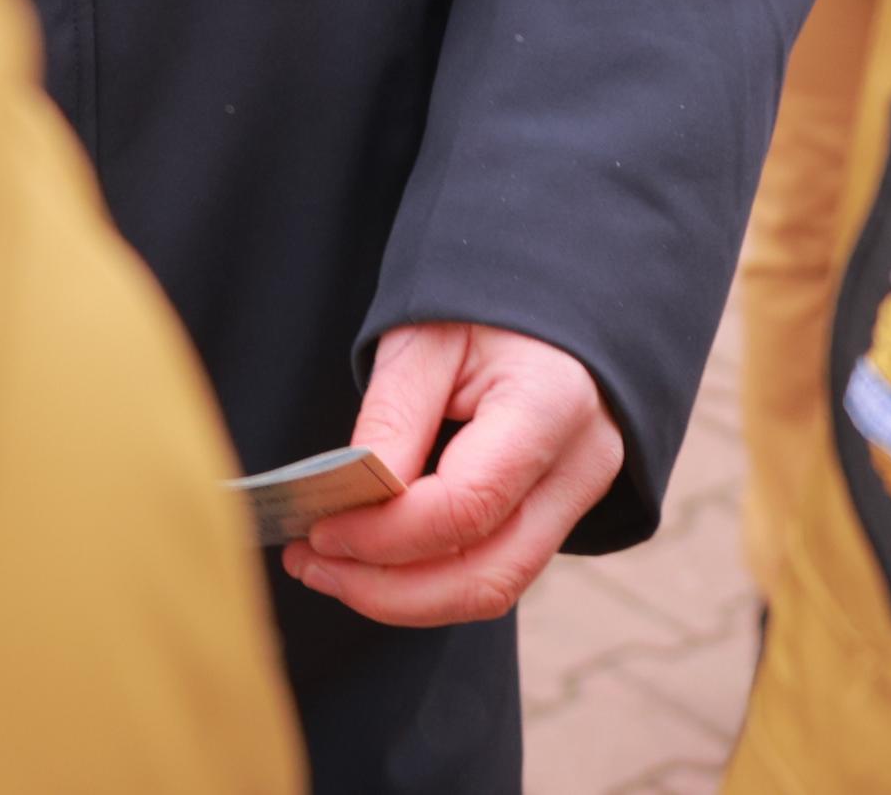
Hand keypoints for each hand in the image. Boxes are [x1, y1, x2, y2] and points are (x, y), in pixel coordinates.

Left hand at [282, 320, 625, 627]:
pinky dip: (429, 578)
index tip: (317, 529)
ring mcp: (579, 496)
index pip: (466, 506)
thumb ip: (391, 423)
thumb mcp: (422, 339)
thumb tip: (352, 507)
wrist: (543, 295)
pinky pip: (494, 568)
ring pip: (495, 588)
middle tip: (310, 565)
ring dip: (403, 596)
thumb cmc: (479, 301)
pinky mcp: (558, 513)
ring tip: (327, 569)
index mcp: (552, 403)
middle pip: (487, 574)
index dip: (384, 534)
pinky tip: (372, 558)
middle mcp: (581, 463)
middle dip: (388, 590)